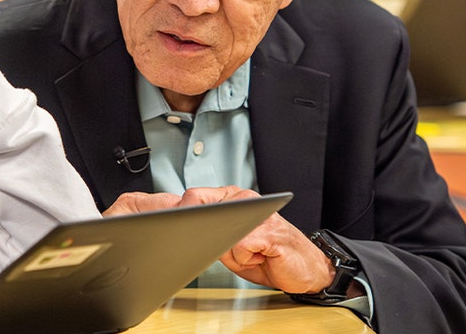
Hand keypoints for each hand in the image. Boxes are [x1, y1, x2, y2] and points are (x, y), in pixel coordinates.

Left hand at [109, 186, 337, 294]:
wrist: (306, 269)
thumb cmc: (267, 256)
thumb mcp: (231, 247)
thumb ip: (210, 236)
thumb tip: (179, 235)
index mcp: (230, 199)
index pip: (194, 196)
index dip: (175, 210)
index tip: (158, 222)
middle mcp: (243, 200)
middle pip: (200, 202)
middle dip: (189, 220)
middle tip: (193, 237)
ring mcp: (257, 214)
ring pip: (221, 228)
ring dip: (226, 248)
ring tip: (245, 254)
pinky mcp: (269, 232)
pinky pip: (242, 246)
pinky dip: (245, 257)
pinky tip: (260, 258)